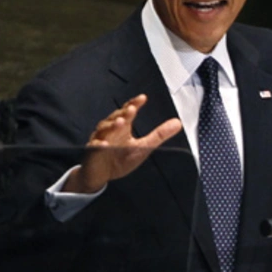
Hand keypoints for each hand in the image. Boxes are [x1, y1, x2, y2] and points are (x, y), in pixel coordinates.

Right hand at [63, 94, 182, 192]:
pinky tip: (104, 145)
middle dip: (124, 113)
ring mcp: (100, 140)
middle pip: (116, 118)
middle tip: (132, 109)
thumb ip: (159, 134)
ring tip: (121, 123)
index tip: (142, 98)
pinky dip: (99, 145)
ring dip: (112, 126)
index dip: (134, 104)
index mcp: (123, 127)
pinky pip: (95, 148)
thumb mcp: (144, 147)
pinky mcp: (93, 153)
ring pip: (104, 130)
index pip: (128, 112)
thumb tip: (178, 123)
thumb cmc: (121, 157)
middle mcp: (110, 130)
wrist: (101, 174)